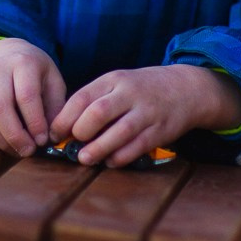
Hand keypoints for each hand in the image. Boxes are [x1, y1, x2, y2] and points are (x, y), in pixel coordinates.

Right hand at [0, 38, 66, 157]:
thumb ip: (55, 107)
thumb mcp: (53, 81)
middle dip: (15, 135)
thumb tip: (51, 137)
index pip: (26, 95)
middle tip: (29, 151)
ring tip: (18, 150)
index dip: (34, 122)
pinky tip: (3, 144)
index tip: (43, 140)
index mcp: (22, 62)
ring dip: (1, 141)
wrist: (7, 54)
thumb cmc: (35, 72)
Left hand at [49, 65, 240, 167]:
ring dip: (98, 149)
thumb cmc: (142, 89)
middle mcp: (130, 94)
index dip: (64, 119)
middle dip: (80, 132)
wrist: (186, 88)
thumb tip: (64, 128)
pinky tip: (110, 161)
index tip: (55, 134)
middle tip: (71, 144)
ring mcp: (147, 112)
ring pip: (118, 132)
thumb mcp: (118, 84)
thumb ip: (95, 101)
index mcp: (114, 80)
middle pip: (98, 113)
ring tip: (84, 158)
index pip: (82, 97)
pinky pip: (137, 147)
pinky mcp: (160, 130)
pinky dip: (120, 157)